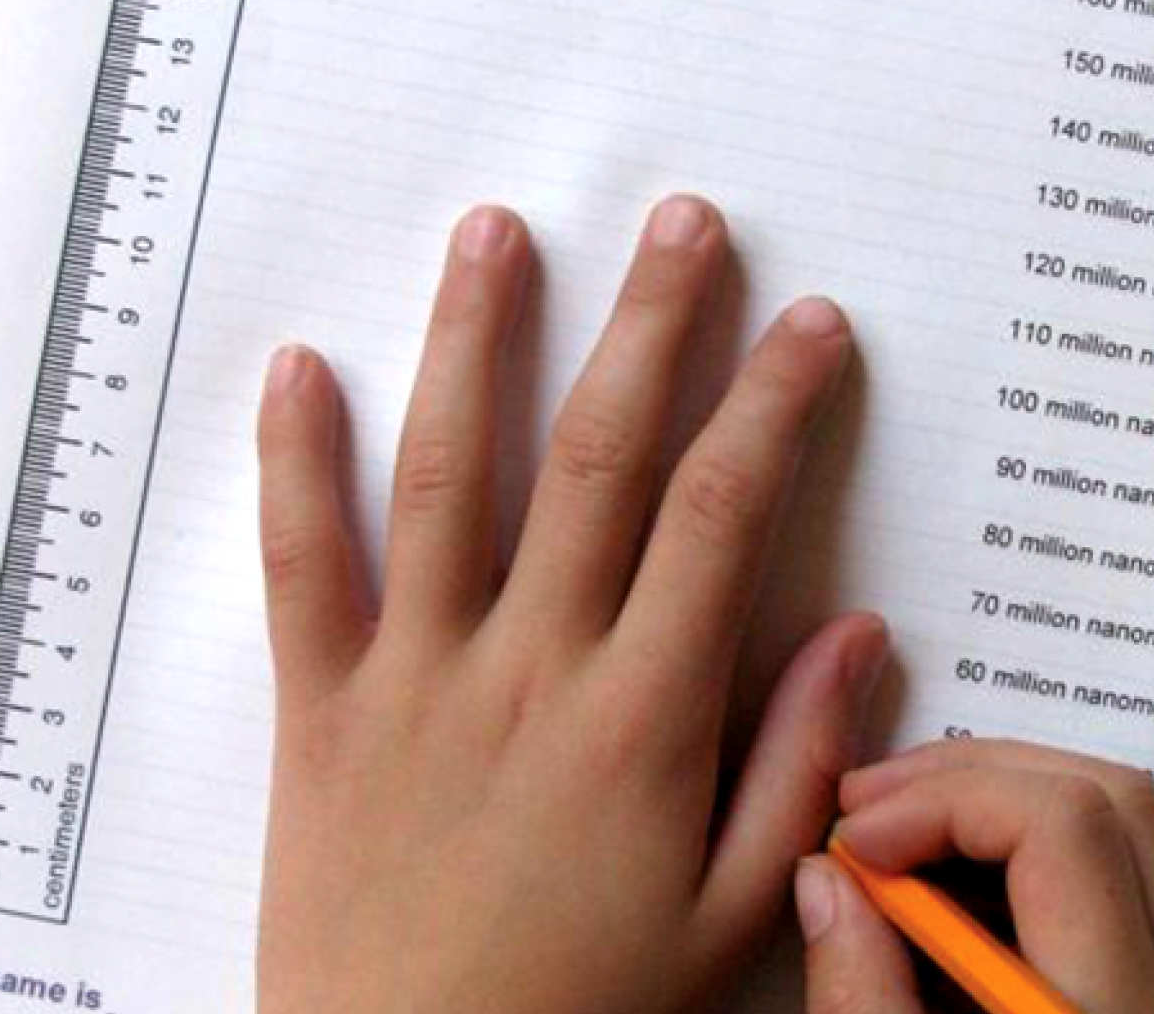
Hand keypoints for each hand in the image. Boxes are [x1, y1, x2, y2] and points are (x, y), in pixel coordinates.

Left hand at [254, 197, 890, 1013]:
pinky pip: (301, 566)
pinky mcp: (320, 708)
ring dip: (479, 341)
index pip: (723, 515)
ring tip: (498, 232)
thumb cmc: (580, 1011)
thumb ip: (796, 769)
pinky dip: (294, 460)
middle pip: (602, 456)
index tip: (811, 323)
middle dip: (652, 322)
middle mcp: (530, 666)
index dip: (774, 403)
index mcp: (643, 716)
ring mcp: (415, 676)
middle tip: (683, 219)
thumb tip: (858, 636)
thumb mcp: (728, 918)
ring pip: (451, 474)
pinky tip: (302, 364)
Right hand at [796, 740, 1153, 1013]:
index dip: (943, 803)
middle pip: (1109, 798)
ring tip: (907, 849)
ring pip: (1128, 823)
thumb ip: (863, 997)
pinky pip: (1128, 878)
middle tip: (870, 818)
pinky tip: (959, 899)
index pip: (1060, 827)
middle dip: (971, 780)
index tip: (856, 841)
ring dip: (1003, 805)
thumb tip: (825, 881)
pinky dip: (1034, 857)